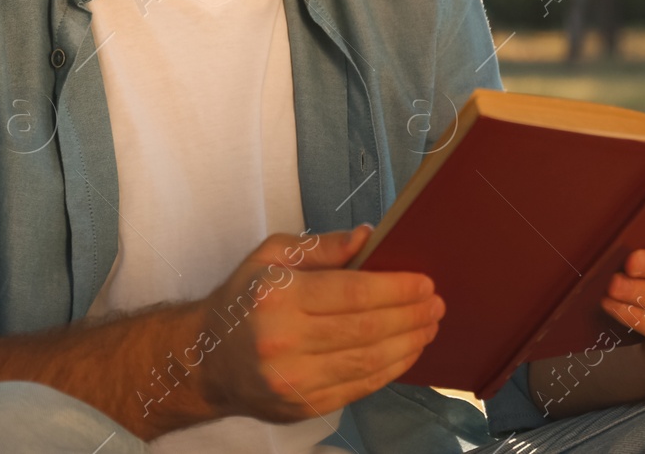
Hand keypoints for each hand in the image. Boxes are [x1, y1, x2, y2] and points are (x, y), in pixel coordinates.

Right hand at [195, 226, 443, 422]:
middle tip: (436, 304)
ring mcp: (293, 381)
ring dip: (408, 344)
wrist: (208, 359)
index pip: (352, 293)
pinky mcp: (302, 407)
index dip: (395, 288)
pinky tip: (406, 352)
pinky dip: (390, 370)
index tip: (424, 282)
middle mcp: (283, 342)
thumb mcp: (271, 257)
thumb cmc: (244, 300)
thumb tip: (368, 238)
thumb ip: (321, 247)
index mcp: (277, 298)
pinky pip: (358, 388)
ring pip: (368, 362)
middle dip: (410, 316)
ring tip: (428, 326)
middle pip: (366, 329)